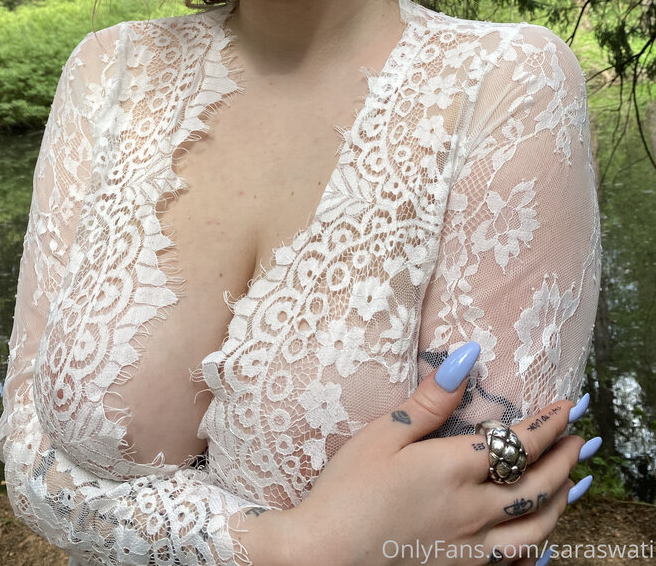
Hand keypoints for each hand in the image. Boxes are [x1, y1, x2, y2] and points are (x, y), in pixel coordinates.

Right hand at [284, 343, 588, 565]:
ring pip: (537, 528)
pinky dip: (538, 546)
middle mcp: (473, 511)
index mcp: (454, 469)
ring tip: (572, 480)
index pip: (518, 442)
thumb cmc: (347, 491)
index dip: (548, 423)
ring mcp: (472, 549)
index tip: (568, 406)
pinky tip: (540, 538)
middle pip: (538, 484)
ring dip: (561, 500)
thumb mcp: (383, 435)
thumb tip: (467, 360)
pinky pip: (517, 563)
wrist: (324, 557)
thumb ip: (429, 401)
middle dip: (566, 457)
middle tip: (582, 438)